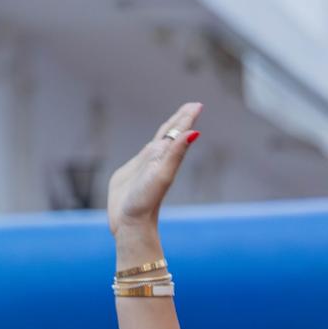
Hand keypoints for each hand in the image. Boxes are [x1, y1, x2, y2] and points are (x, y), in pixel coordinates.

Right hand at [108, 103, 201, 237]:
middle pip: (170, 134)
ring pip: (158, 143)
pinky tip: (154, 147)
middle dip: (181, 119)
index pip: (177, 132)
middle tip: (193, 105)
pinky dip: (151, 146)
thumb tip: (194, 132)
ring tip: (178, 119)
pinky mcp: (132, 173)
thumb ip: (176, 153)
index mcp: (165, 157)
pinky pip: (144, 154)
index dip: (186, 117)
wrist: (130, 224)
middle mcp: (157, 159)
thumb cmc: (145, 202)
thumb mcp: (162, 175)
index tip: (198, 104)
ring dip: (169, 130)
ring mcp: (145, 167)